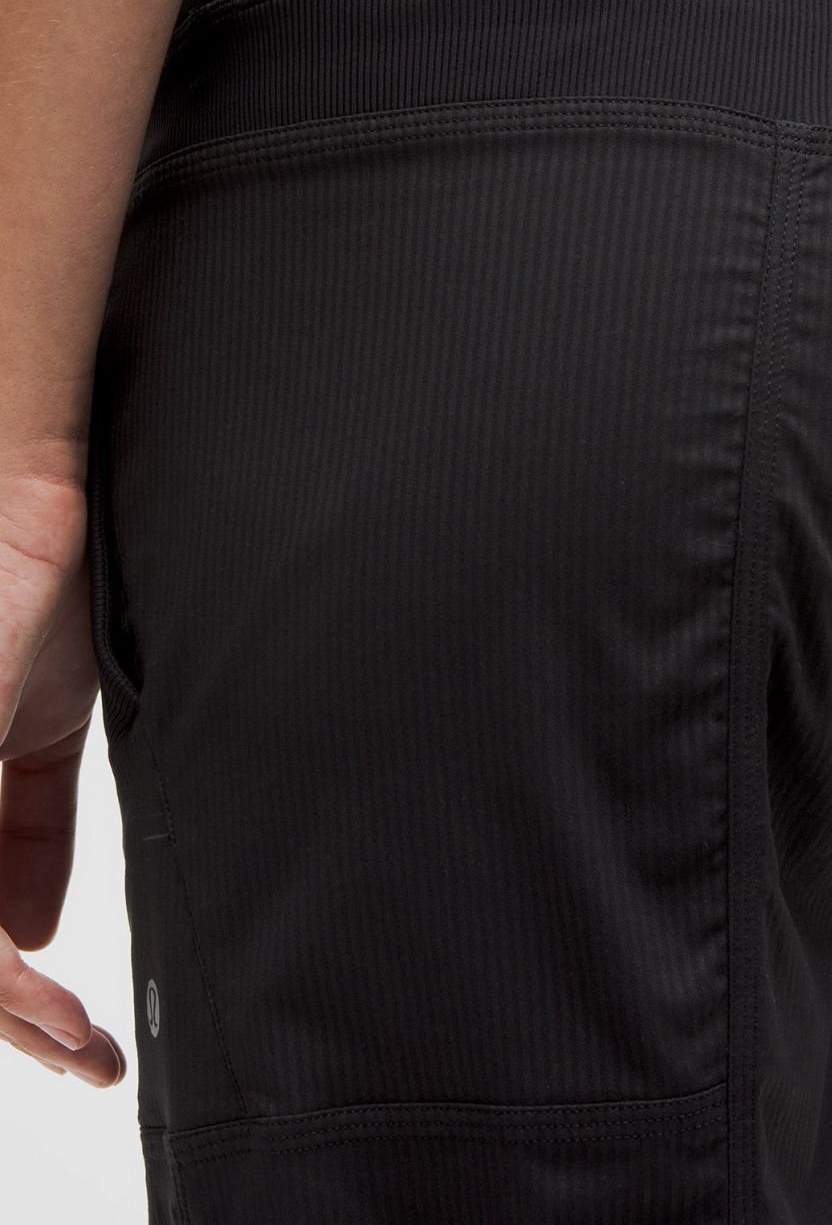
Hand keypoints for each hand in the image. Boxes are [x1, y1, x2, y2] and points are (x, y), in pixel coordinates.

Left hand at [0, 459, 125, 1086]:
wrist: (39, 515)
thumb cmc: (32, 601)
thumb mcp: (38, 736)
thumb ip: (29, 833)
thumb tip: (34, 931)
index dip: (13, 999)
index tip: (76, 1037)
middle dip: (18, 1023)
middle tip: (82, 1056)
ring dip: (11, 1009)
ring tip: (76, 1042)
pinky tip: (40, 990)